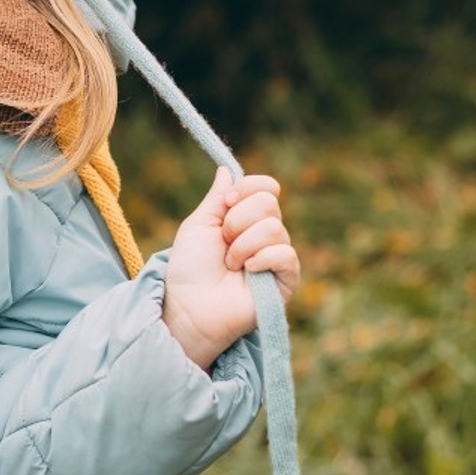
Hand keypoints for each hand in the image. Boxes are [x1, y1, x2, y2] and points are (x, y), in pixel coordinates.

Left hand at [160, 168, 299, 367]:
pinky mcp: (286, 281)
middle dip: (237, 220)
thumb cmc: (190, 267)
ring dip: (242, 245)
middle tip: (223, 242)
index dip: (248, 188)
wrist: (189, 304)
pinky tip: (246, 272)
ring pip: (275, 228)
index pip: (267, 187)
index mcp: (247, 218)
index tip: (226, 203)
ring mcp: (277, 257)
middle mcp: (266, 234)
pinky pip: (286, 255)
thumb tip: (226, 169)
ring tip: (230, 264)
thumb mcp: (199, 224)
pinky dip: (260, 260)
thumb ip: (217, 198)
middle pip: (269, 203)